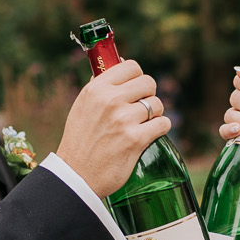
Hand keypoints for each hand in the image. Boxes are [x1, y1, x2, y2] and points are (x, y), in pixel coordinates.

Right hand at [55, 60, 172, 195]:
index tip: (136, 88)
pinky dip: (161, 128)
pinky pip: (163, 124)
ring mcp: (124, 120)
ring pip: (158, 104)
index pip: (130, 66)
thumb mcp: (83, 106)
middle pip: (149, 83)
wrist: (76, 175)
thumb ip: (100, 86)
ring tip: (142, 124)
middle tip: (141, 108)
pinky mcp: (136, 139)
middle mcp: (110, 101)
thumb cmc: (80, 141)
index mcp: (96, 89)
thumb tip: (120, 63)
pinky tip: (150, 133)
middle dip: (148, 95)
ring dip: (155, 114)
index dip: (137, 77)